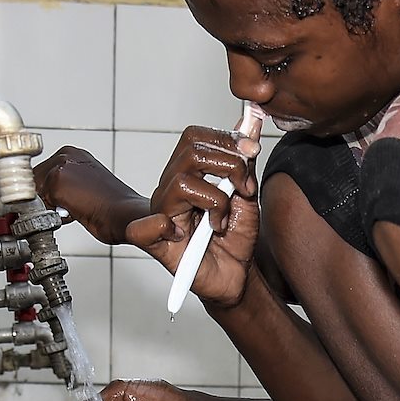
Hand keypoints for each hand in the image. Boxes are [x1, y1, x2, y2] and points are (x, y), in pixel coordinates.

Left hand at [35, 146, 144, 245]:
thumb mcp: (86, 188)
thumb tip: (43, 198)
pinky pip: (38, 203)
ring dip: (47, 207)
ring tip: (73, 211)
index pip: (39, 175)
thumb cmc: (113, 207)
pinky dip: (50, 214)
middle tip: (70, 209)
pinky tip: (72, 214)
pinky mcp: (58, 181)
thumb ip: (65, 186)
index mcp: (74, 154)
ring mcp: (62, 165)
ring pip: (34, 192)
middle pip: (32, 181)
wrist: (128, 216)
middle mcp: (67, 154)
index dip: (45, 195)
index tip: (61, 204)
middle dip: (44, 199)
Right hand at [125, 126, 262, 307]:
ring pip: (182, 181)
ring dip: (216, 199)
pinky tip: (184, 233)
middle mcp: (171, 188)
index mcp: (189, 173)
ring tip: (223, 220)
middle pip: (191, 152)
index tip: (253, 152)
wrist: (235, 277)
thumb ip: (244, 161)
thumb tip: (248, 123)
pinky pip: (147, 225)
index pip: (196, 137)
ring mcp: (162, 213)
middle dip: (230, 164)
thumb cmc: (235, 237)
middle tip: (245, 188)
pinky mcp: (157, 242)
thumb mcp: (247, 194)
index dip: (226, 138)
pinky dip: (163, 225)